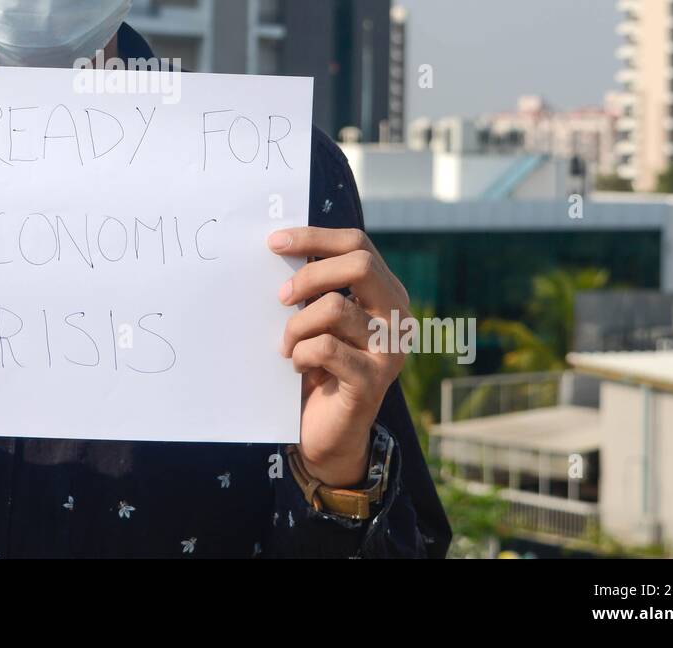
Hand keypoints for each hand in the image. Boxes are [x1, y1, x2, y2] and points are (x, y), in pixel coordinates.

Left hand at [269, 227, 408, 487]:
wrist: (327, 434)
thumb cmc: (318, 366)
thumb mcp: (319, 319)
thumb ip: (315, 287)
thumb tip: (280, 246)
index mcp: (386, 293)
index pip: (357, 245)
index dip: (315, 237)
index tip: (274, 241)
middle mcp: (397, 317)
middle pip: (359, 265)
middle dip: (310, 274)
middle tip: (280, 296)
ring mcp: (389, 350)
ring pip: (335, 308)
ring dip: (297, 326)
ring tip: (287, 346)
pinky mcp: (371, 381)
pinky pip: (326, 348)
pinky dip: (302, 353)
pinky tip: (298, 367)